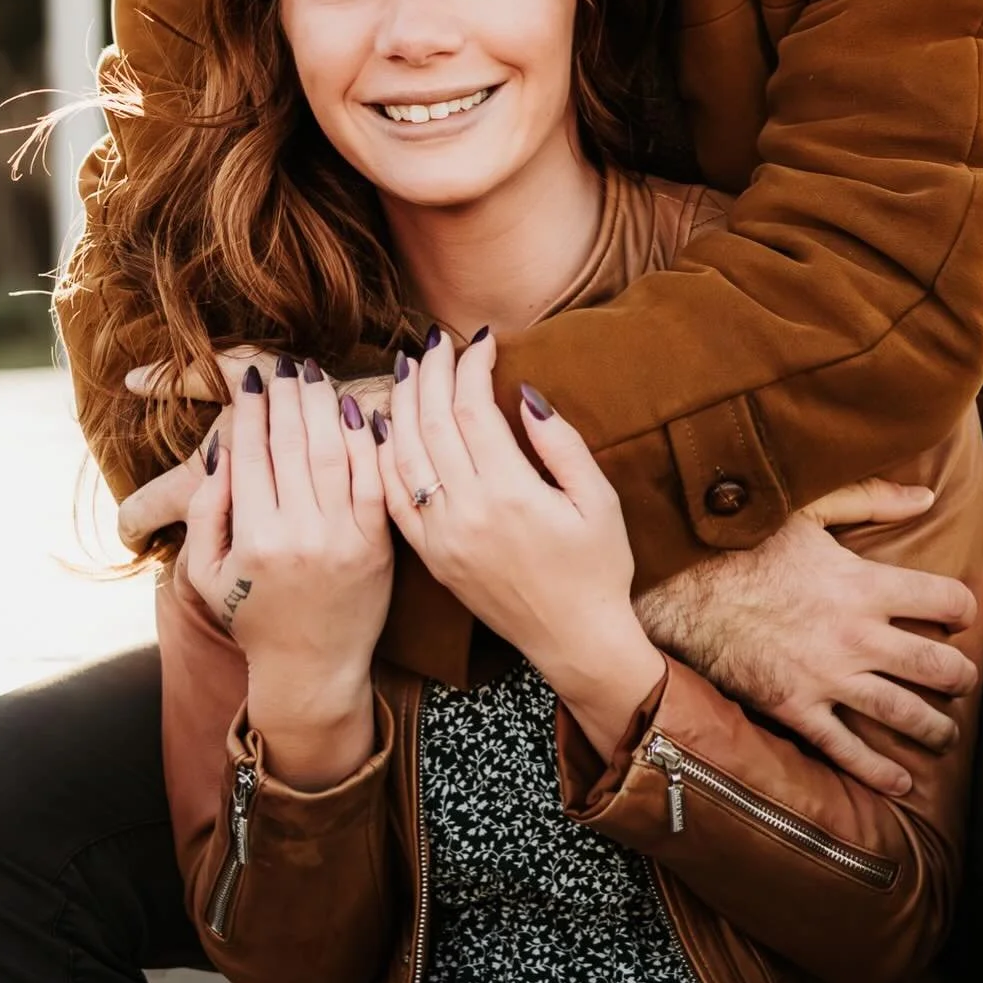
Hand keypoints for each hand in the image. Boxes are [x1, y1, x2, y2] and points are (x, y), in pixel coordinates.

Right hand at [183, 358, 392, 787]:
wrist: (313, 669)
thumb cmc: (254, 618)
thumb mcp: (207, 574)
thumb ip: (204, 513)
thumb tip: (220, 451)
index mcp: (252, 539)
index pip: (249, 454)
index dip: (249, 410)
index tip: (250, 380)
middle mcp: (297, 535)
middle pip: (290, 443)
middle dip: (287, 395)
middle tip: (286, 364)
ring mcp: (341, 538)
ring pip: (332, 451)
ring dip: (324, 405)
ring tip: (316, 375)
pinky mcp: (377, 543)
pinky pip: (372, 477)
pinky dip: (366, 440)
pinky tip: (357, 410)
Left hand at [380, 334, 664, 758]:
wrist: (575, 641)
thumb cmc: (597, 568)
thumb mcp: (599, 501)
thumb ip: (562, 445)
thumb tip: (525, 394)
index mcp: (511, 493)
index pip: (473, 410)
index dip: (472, 367)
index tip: (482, 341)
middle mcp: (467, 512)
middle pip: (433, 423)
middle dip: (432, 373)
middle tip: (436, 340)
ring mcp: (441, 536)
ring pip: (404, 455)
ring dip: (401, 404)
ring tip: (408, 368)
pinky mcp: (430, 557)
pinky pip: (392, 498)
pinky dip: (383, 457)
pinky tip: (385, 426)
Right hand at [634, 479, 977, 797]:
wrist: (684, 590)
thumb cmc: (745, 544)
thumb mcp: (807, 510)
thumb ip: (870, 500)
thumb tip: (926, 494)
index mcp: (864, 584)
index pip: (944, 600)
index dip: (962, 608)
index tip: (961, 616)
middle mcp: (857, 636)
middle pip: (935, 667)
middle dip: (959, 678)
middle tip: (962, 682)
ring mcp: (828, 677)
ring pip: (902, 713)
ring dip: (934, 728)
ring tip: (946, 733)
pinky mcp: (797, 707)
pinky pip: (846, 748)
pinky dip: (878, 772)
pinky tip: (902, 784)